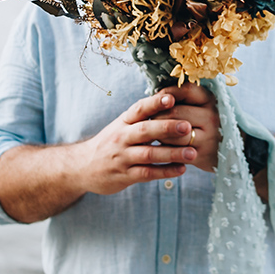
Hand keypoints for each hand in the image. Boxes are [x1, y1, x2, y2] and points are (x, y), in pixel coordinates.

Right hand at [77, 92, 198, 194]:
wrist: (82, 166)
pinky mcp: (125, 175)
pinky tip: (181, 169)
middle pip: (145, 130)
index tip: (171, 98)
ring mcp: (123, 157)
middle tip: (188, 126)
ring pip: (149, 154)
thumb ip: (142, 117)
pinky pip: (147, 173)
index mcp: (123, 122)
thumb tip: (170, 99)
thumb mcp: (121, 125)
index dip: (154, 103)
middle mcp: (122, 137)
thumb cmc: (110, 143)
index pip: (139, 109)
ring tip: (192, 153)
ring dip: (172, 154)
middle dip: (167, 128)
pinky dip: (165, 172)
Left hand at [152, 83, 221, 171]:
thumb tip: (155, 97)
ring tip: (157, 133)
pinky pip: (176, 151)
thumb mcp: (198, 105)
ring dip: (160, 134)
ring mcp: (209, 137)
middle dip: (157, 115)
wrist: (222, 149)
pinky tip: (164, 146)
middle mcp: (212, 116)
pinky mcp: (202, 155)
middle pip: (175, 112)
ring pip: (174, 133)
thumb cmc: (201, 123)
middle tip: (151, 120)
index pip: (184, 90)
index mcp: (209, 99)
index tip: (157, 100)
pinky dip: (166, 148)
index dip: (166, 94)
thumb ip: (180, 98)